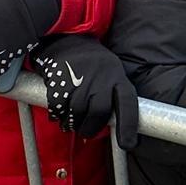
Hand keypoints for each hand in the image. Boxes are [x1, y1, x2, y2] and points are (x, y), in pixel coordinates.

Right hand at [32, 35, 138, 149]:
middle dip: (90, 127)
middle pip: (99, 112)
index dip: (128, 125)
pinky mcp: (61, 78)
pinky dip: (57, 114)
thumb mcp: (109, 75)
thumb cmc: (92, 67)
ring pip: (78, 111)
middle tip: (83, 130)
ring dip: (71, 123)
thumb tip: (102, 131)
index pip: (128, 103)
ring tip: (69, 121)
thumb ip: (109, 99)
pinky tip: (58, 112)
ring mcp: (81, 76)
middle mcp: (101, 76)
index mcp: (117, 77)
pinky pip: (59, 106)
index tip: (128, 144)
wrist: (66, 40)